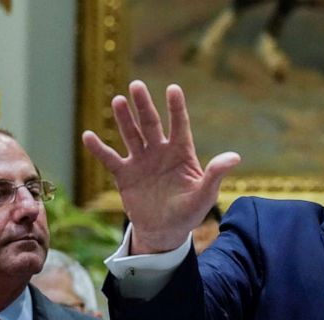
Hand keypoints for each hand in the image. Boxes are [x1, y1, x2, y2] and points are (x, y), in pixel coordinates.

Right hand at [82, 80, 239, 253]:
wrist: (165, 230)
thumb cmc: (189, 212)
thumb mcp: (205, 194)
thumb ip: (216, 174)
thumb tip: (235, 157)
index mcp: (181, 153)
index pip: (179, 125)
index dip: (176, 108)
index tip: (173, 88)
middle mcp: (160, 152)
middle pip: (151, 124)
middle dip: (144, 106)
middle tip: (137, 85)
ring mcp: (141, 161)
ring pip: (131, 135)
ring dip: (124, 119)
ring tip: (118, 100)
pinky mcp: (124, 174)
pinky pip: (109, 158)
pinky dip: (98, 149)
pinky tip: (88, 136)